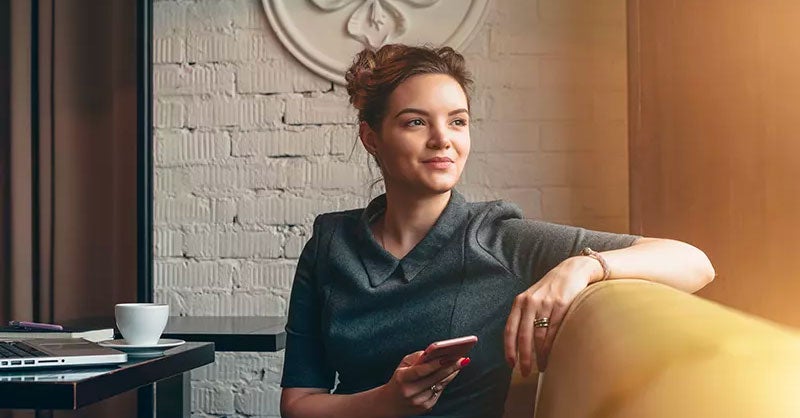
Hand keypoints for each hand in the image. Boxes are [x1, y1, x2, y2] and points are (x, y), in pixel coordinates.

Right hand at [378, 351, 468, 415]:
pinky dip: (445, 382)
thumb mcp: (402, 366)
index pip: (421, 371)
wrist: (389, 403)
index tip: (448, 356)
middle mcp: (411, 392)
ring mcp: (419, 401)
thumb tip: (434, 351)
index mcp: (402, 379)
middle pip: (435, 378)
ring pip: (440, 385)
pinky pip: (439, 392)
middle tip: (462, 358)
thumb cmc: (398, 379)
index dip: (435, 364)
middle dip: (450, 367)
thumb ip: (417, 358)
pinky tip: (451, 373)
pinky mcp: (426, 407)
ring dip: (451, 374)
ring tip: (460, 363)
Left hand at [504, 256, 602, 374]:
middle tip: (525, 372)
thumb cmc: (550, 289)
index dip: (508, 348)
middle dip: (523, 357)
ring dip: (539, 355)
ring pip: (539, 336)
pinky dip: (551, 346)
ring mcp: (545, 304)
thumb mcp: (532, 299)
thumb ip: (524, 316)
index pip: (509, 329)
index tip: (510, 364)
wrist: (571, 271)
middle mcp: (530, 302)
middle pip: (523, 336)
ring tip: (541, 367)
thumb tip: (518, 344)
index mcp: (519, 302)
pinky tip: (551, 355)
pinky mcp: (561, 305)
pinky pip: (553, 331)